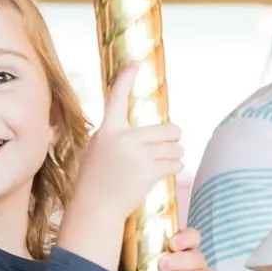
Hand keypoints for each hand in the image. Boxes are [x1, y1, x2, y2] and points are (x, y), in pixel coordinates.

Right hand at [74, 65, 184, 224]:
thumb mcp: (98, 150)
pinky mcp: (148, 171)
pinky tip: (166, 171)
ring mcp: (137, 155)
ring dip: (175, 155)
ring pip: (175, 147)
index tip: (137, 63)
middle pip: (168, 129)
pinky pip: (175, 163)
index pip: (116, 97)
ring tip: (164, 162)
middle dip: (174, 138)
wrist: (95, 207)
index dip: (126, 78)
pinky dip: (175, 167)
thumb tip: (146, 129)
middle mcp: (123, 138)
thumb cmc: (96, 180)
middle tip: (170, 145)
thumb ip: (116, 135)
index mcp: (108, 130)